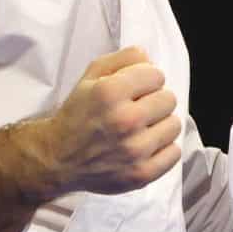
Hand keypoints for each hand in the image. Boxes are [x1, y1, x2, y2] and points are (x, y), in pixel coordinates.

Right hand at [35, 47, 182, 195]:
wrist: (58, 158)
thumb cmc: (77, 115)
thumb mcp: (90, 77)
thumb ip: (122, 59)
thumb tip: (150, 58)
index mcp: (109, 93)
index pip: (156, 75)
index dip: (146, 79)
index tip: (135, 89)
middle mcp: (124, 120)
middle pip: (169, 99)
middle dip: (154, 101)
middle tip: (137, 109)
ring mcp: (134, 150)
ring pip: (174, 125)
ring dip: (160, 125)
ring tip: (141, 128)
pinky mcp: (141, 173)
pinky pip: (174, 153)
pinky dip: (163, 149)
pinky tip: (145, 146)